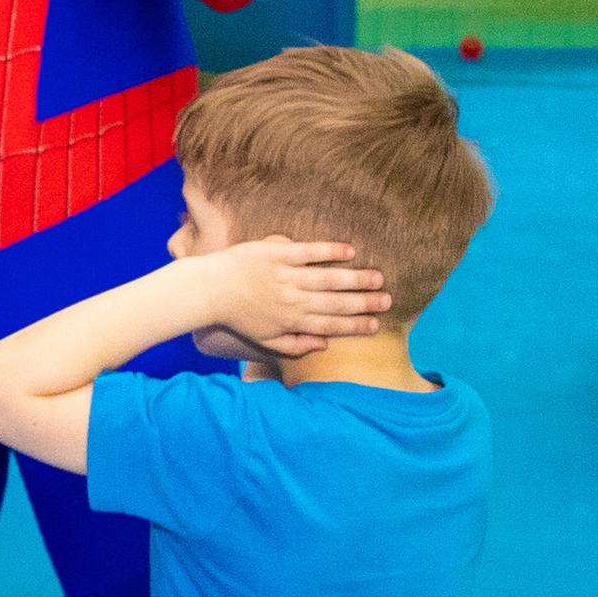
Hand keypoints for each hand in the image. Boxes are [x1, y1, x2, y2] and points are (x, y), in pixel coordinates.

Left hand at [172, 235, 391, 358]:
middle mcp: (293, 300)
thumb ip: (295, 345)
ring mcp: (286, 275)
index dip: (356, 325)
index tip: (377, 324)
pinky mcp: (277, 254)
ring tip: (377, 278)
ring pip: (327, 278)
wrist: (209, 290)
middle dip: (364, 302)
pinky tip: (350, 251)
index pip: (330, 325)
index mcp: (292, 321)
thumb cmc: (237, 317)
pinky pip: (308, 252)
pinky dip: (329, 251)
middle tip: (388, 300)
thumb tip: (325, 344)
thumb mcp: (264, 340)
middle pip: (335, 302)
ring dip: (355, 278)